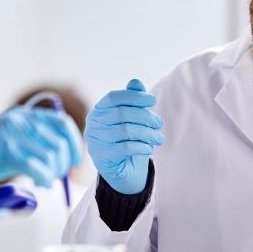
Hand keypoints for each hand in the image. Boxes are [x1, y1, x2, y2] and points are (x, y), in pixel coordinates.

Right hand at [0, 106, 82, 202]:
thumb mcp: (15, 134)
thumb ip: (38, 138)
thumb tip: (67, 155)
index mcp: (26, 115)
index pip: (62, 124)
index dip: (75, 143)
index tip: (76, 160)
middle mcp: (21, 122)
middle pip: (59, 143)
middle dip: (63, 164)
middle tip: (55, 175)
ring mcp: (13, 136)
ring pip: (50, 156)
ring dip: (53, 173)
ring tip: (45, 180)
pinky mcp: (6, 153)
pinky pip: (36, 167)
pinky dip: (44, 178)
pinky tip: (41, 183)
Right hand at [86, 79, 163, 194]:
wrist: (123, 170)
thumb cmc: (128, 139)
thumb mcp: (132, 119)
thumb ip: (132, 100)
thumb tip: (136, 82)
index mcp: (98, 110)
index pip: (114, 97)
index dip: (134, 97)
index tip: (153, 100)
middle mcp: (93, 124)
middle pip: (122, 114)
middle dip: (145, 117)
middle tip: (159, 123)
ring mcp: (95, 141)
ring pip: (125, 131)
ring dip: (147, 133)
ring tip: (159, 138)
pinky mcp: (102, 157)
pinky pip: (125, 148)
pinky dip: (142, 146)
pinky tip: (149, 148)